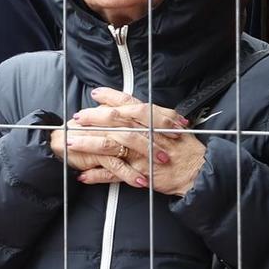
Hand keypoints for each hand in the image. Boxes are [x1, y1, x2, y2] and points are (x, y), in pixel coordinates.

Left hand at [53, 88, 205, 193]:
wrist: (198, 171)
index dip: (110, 97)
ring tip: (70, 142)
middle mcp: (147, 133)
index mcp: (154, 119)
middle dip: (92, 118)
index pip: (129, 103)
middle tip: (77, 117)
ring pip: (110, 145)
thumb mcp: (173, 124)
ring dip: (87, 143)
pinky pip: (114, 173)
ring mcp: (142, 153)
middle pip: (115, 120)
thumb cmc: (185, 148)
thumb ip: (153, 115)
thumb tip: (132, 106)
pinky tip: (83, 174)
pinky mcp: (140, 173)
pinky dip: (97, 175)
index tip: (95, 94)